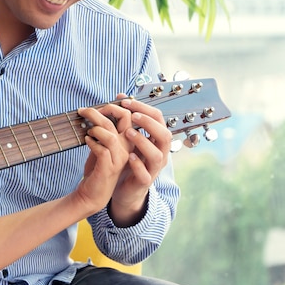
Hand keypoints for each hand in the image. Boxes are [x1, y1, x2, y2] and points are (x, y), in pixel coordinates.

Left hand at [71, 105, 131, 214]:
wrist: (93, 195)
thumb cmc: (97, 169)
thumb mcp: (102, 146)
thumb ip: (103, 132)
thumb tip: (93, 112)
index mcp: (128, 142)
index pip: (131, 117)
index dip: (122, 104)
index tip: (105, 100)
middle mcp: (127, 148)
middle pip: (126, 120)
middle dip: (107, 109)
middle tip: (87, 110)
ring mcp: (120, 159)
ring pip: (111, 135)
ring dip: (96, 126)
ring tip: (86, 128)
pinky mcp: (109, 168)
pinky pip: (102, 150)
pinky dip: (92, 142)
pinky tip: (86, 141)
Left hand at [108, 94, 172, 224]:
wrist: (126, 189)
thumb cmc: (129, 160)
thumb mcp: (130, 138)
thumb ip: (127, 118)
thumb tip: (120, 95)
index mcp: (157, 140)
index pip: (158, 119)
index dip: (144, 108)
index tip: (126, 101)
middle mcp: (160, 153)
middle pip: (165, 135)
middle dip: (149, 123)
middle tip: (133, 115)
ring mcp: (154, 168)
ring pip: (157, 155)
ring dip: (143, 141)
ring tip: (128, 133)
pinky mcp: (144, 182)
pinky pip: (145, 174)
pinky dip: (138, 164)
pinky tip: (128, 156)